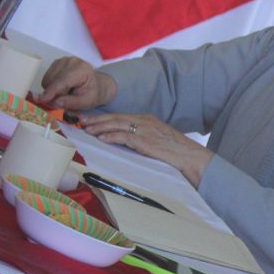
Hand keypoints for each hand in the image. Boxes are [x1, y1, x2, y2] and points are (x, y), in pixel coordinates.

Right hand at [39, 57, 115, 109]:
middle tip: (65, 101)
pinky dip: (52, 86)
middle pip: (53, 81)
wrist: (96, 85)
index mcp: (81, 69)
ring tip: (66, 93)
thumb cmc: (93, 93)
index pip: (62, 81)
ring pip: (47, 80)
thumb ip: (71, 103)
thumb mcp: (87, 102)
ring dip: (53, 91)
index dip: (51, 91)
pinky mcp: (56, 63)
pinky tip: (63, 88)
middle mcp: (71, 61)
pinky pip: (47, 78)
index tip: (42, 100)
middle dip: (55, 94)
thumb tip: (55, 102)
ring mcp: (62, 60)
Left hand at [81, 112, 213, 187]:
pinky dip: (110, 136)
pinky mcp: (146, 141)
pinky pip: (124, 136)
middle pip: (115, 117)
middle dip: (97, 119)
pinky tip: (101, 138)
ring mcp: (145, 130)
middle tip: (81, 120)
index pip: (121, 116)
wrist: (192, 158)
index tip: (90, 119)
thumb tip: (127, 144)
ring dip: (100, 126)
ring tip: (86, 129)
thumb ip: (142, 139)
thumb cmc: (177, 153)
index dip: (104, 117)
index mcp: (147, 119)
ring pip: (117, 124)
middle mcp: (145, 121)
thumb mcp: (158, 141)